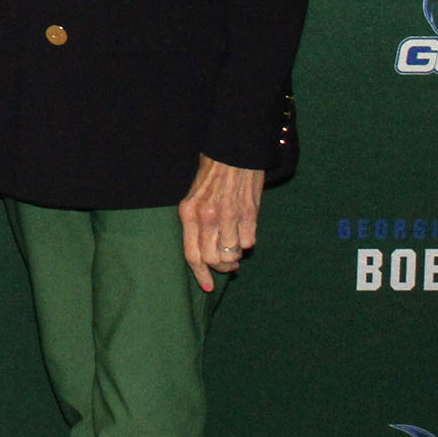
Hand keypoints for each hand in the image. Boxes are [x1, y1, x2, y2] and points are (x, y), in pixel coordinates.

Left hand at [178, 153, 264, 292]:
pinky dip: (247, 241)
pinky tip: (244, 231)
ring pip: (232, 254)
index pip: (192, 255)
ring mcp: (229, 216)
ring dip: (235, 255)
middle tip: (227, 263)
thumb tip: (207, 256)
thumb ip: (197, 223)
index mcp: (188, 212)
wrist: (233, 150)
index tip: (208, 286)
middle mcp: (207, 217)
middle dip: (221, 267)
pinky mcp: (249, 213)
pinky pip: (249, 242)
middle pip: (213, 260)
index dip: (201, 274)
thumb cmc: (212, 173)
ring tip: (235, 245)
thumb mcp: (194, 196)